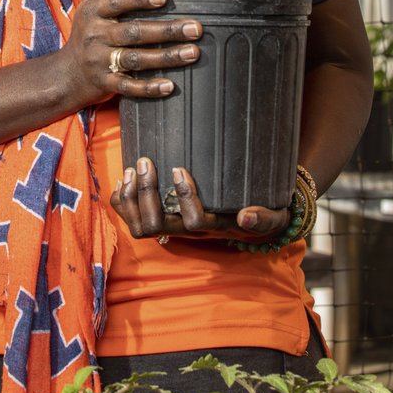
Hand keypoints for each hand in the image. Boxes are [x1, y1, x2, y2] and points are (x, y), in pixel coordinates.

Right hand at [60, 0, 202, 110]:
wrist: (67, 74)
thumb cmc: (86, 32)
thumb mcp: (88, 3)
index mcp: (94, 12)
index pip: (117, 2)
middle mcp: (97, 36)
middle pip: (134, 32)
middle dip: (166, 30)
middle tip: (196, 27)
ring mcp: (101, 61)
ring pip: (136, 59)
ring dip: (166, 57)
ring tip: (193, 52)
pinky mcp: (107, 84)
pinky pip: (130, 87)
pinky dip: (149, 88)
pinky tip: (171, 85)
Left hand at [110, 158, 291, 241]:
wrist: (249, 220)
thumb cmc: (260, 213)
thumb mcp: (270, 216)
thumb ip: (263, 217)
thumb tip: (246, 215)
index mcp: (213, 227)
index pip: (193, 222)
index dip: (183, 198)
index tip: (179, 169)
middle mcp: (188, 231)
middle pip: (157, 225)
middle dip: (147, 194)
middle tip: (145, 161)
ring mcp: (171, 226)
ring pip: (140, 226)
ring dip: (131, 198)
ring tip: (133, 167)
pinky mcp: (158, 217)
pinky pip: (131, 218)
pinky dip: (123, 200)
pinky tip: (124, 178)